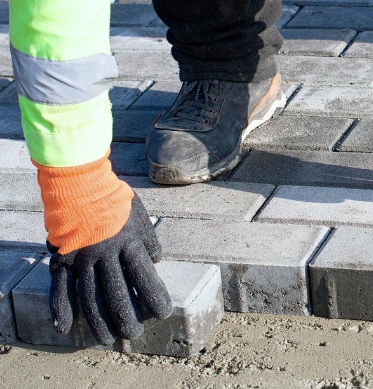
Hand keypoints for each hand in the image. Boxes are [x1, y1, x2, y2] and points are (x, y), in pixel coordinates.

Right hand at [48, 194, 172, 344]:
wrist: (80, 183)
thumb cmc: (115, 200)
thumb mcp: (140, 216)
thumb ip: (148, 240)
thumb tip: (155, 261)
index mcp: (128, 243)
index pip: (144, 277)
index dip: (154, 297)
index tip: (163, 312)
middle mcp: (105, 254)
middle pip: (116, 293)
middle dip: (127, 318)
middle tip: (133, 333)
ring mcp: (81, 258)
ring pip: (89, 297)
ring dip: (98, 321)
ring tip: (106, 339)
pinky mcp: (62, 259)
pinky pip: (59, 287)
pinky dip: (60, 309)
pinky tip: (64, 327)